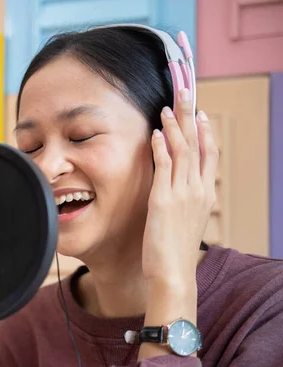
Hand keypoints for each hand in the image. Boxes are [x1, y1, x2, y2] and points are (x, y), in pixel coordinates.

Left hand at [142, 88, 218, 284]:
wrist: (173, 272)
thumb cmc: (175, 250)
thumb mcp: (187, 220)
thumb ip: (185, 200)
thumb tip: (177, 186)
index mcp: (206, 195)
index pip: (210, 155)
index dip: (205, 131)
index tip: (200, 113)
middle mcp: (198, 190)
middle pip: (198, 144)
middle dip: (191, 117)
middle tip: (186, 94)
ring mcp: (182, 193)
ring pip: (182, 150)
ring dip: (175, 125)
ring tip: (168, 106)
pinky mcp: (163, 199)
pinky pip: (164, 166)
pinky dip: (161, 146)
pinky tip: (156, 132)